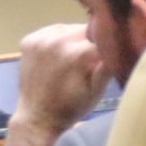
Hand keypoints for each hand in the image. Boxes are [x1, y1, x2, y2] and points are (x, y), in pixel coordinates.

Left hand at [6, 24, 108, 145]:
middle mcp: (59, 41)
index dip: (108, 46)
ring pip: (70, 28)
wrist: (36, 118)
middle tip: (89, 61)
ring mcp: (41, 40)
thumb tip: (117, 46)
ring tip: (73, 58)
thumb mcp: (97, 92)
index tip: (108, 56)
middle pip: (87, 29)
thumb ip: (108, 68)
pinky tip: (58, 54)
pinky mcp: (29, 40)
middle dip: (91, 42)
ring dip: (75, 39)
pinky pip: (53, 30)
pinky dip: (59, 38)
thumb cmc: (71, 107)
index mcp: (79, 53)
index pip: (103, 37)